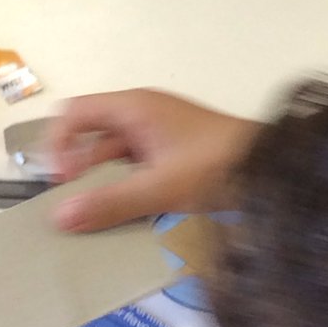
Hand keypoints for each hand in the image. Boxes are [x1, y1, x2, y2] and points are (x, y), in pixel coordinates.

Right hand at [47, 89, 259, 232]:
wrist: (269, 166)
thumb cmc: (212, 165)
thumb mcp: (159, 187)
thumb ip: (110, 203)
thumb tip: (59, 217)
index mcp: (133, 107)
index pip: (76, 113)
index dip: (58, 144)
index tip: (57, 181)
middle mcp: (140, 113)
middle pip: (92, 136)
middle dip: (78, 170)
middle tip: (73, 208)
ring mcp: (156, 132)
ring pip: (113, 155)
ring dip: (102, 183)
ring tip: (93, 219)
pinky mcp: (170, 151)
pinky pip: (134, 166)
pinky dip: (124, 187)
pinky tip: (124, 215)